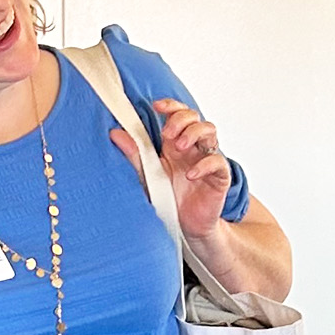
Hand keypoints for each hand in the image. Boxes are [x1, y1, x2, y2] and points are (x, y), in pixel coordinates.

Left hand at [109, 97, 231, 239]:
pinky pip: (218, 162)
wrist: (186, 228)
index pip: (177, 115)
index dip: (171, 106)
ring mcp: (207, 159)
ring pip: (210, 131)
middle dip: (182, 119)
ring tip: (180, 146)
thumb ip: (135, 156)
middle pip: (194, 118)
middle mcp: (192, 148)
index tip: (157, 106)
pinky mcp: (219, 176)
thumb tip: (115, 134)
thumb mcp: (147, 177)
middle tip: (168, 133)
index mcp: (174, 145)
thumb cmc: (169, 201)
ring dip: (194, 133)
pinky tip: (190, 174)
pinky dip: (205, 164)